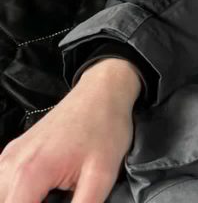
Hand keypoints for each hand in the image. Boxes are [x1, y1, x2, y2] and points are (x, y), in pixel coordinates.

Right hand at [0, 59, 139, 202]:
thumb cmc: (105, 127)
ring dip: (20, 201)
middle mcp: (11, 164)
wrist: (103, 90)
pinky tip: (39, 195)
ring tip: (50, 197)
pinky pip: (3, 183)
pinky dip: (16, 195)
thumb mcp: (101, 175)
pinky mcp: (13, 152)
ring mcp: (9, 156)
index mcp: (30, 173)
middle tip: (59, 200)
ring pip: (2, 195)